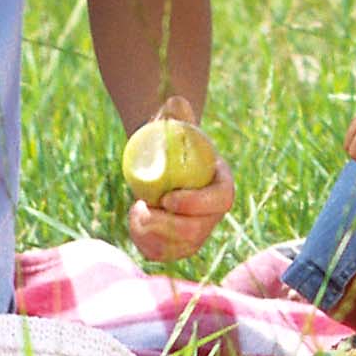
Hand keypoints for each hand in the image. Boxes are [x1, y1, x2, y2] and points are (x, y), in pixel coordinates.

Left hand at [124, 97, 237, 264]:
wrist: (161, 162)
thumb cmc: (170, 141)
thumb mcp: (174, 125)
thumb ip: (176, 113)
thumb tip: (174, 102)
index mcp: (221, 184)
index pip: (219, 201)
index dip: (195, 204)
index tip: (167, 198)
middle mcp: (213, 214)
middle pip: (196, 231)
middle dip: (166, 225)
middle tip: (142, 208)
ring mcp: (197, 233)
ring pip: (179, 247)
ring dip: (152, 234)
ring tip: (137, 210)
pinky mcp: (176, 245)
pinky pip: (163, 254)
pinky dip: (144, 243)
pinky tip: (134, 222)